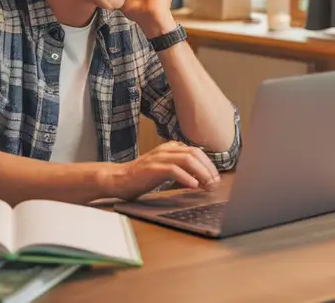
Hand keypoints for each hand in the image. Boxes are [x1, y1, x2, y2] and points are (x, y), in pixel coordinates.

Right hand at [102, 141, 219, 200]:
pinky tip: (193, 186)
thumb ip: (180, 169)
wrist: (118, 179)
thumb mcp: (164, 169)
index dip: (209, 165)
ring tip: (207, 185)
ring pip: (188, 159)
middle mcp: (166, 150)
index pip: (196, 151)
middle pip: (195, 153)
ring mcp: (159, 157)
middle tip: (214, 183)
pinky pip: (174, 170)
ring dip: (201, 173)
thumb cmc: (141, 177)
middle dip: (208, 168)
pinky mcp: (153, 168)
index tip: (215, 178)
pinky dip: (187, 178)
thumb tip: (201, 179)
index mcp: (170, 148)